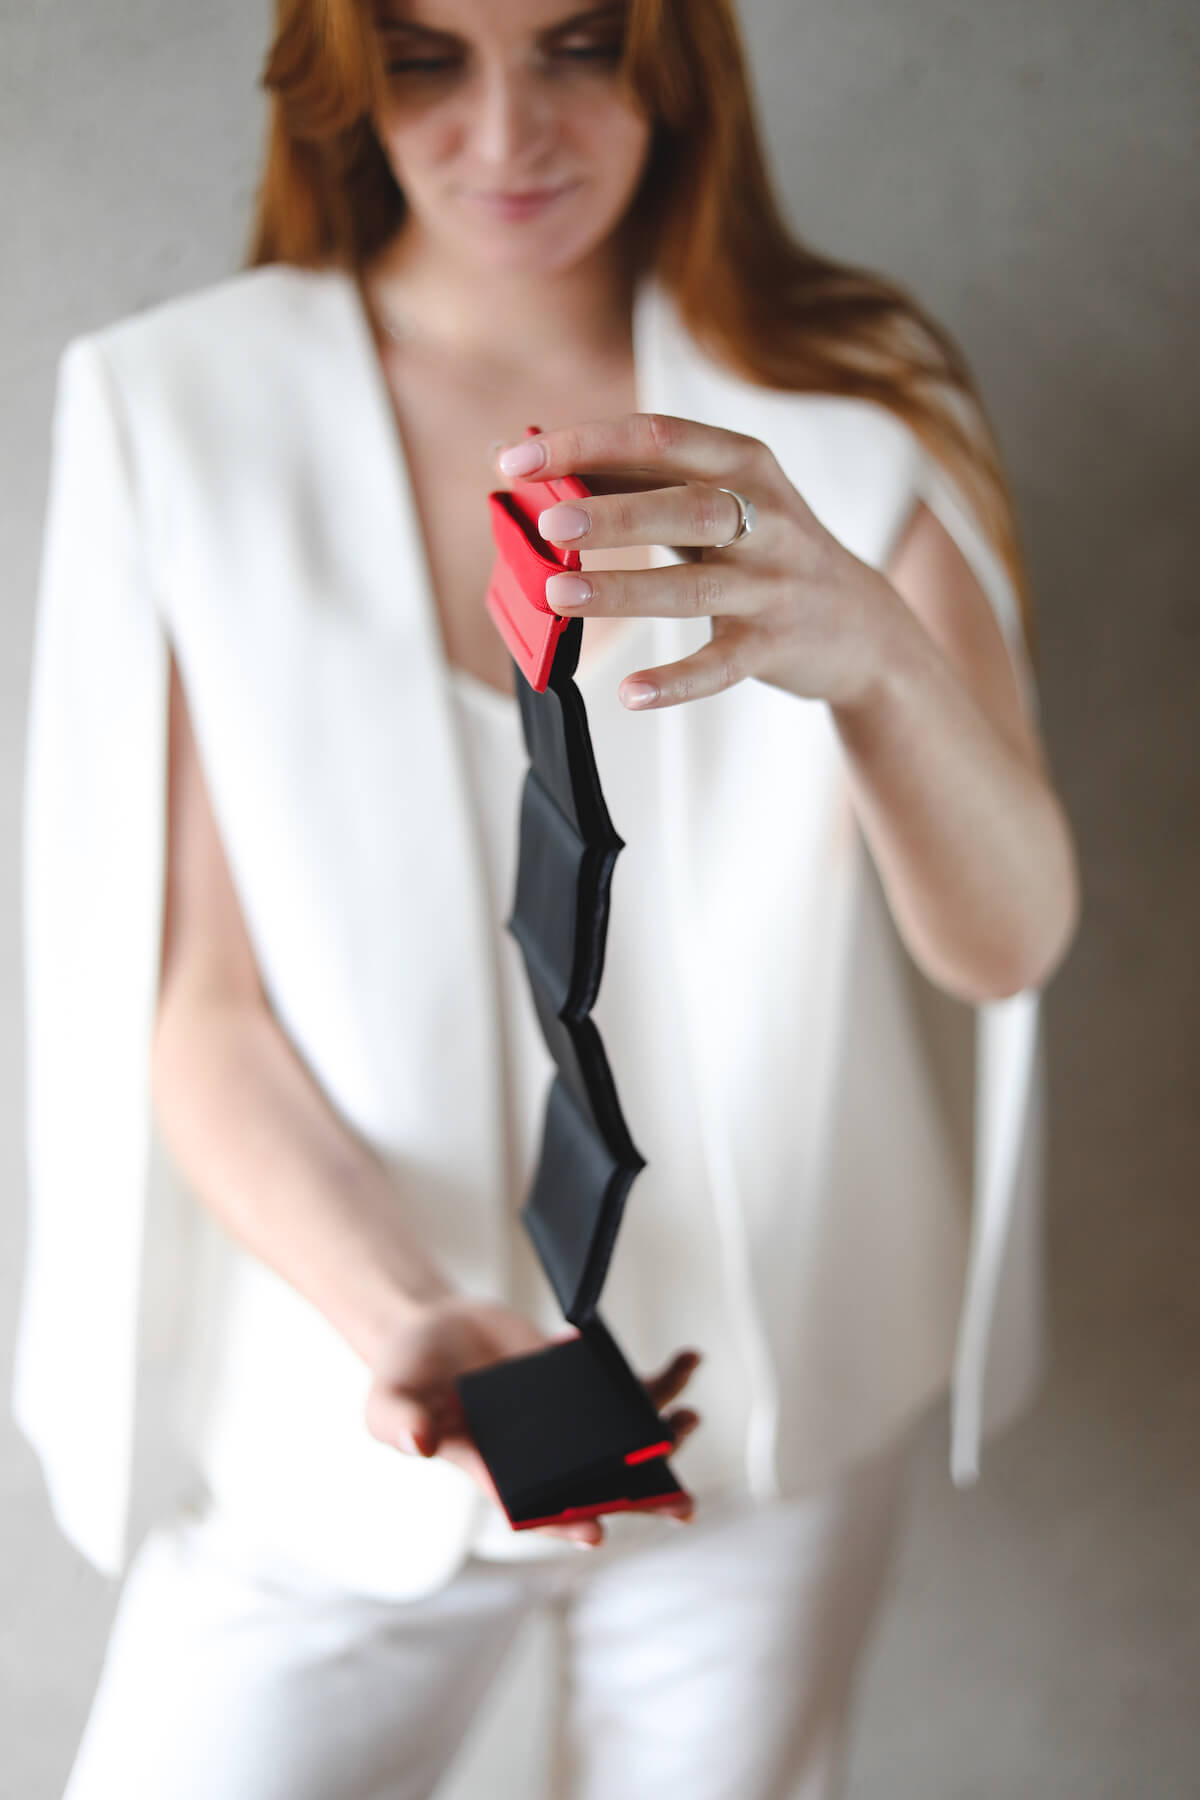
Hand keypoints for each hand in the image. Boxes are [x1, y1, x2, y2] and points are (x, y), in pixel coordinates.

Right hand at [363, 1294, 701, 1546]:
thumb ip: (398, 1422)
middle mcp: (536, 1454)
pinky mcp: (574, 1383)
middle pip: (594, 1481)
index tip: (595, 1533)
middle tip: (681, 1499)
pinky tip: (679, 1362)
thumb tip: (416, 1442)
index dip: (563, 1522)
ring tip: (693, 1415)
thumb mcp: (386, 1402)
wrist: (430, 1333)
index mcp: (492, 1471)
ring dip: (659, 1429)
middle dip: (639, 1491)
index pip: (533, 1507)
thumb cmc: (404, 1378)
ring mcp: (561, 1420)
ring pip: (619, 1435)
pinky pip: (619, 1387)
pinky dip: (649, 1377)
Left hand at [494, 412, 904, 712]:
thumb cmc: (760, 547)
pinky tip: (631, 692)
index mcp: (742, 463)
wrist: (858, 623)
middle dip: (616, 512)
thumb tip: (528, 465)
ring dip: (625, 590)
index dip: (586, 443)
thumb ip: (631, 482)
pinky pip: (721, 664)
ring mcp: (773, 584)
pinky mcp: (775, 646)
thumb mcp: (712, 501)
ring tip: (558, 594)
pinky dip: (677, 681)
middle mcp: (766, 518)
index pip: (659, 437)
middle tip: (550, 521)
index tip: (514, 459)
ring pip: (695, 586)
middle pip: (687, 507)